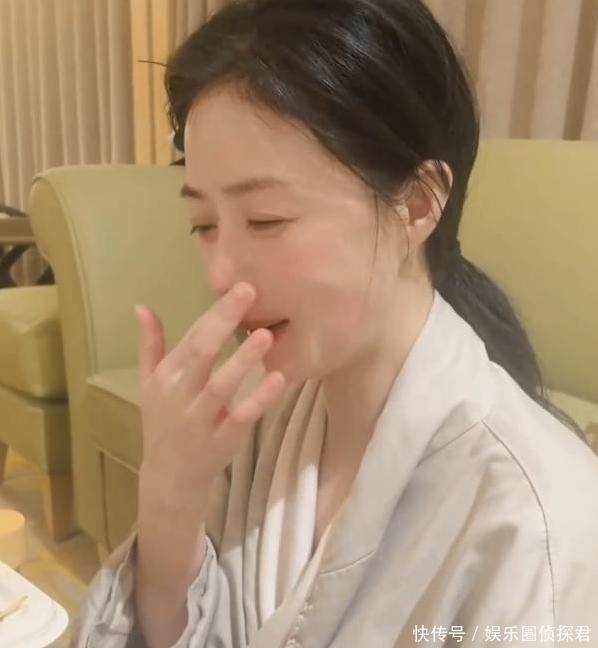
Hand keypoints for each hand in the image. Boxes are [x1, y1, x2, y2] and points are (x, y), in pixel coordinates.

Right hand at [134, 282, 285, 505]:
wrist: (169, 476)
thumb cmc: (162, 421)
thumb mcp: (149, 382)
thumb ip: (150, 344)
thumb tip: (141, 306)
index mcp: (167, 375)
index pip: (192, 336)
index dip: (215, 311)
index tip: (239, 285)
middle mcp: (180, 393)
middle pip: (201, 352)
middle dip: (223, 321)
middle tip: (248, 291)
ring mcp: (201, 419)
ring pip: (220, 386)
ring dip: (241, 360)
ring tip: (266, 334)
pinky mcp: (222, 439)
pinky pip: (241, 417)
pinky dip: (259, 399)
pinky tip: (278, 379)